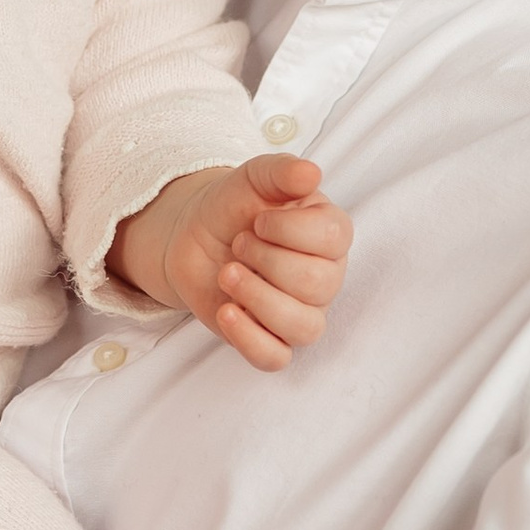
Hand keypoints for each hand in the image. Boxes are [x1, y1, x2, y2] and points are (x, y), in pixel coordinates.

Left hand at [110, 156, 351, 369]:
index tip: (258, 219)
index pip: (334, 239)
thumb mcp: (254, 177)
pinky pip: (275, 358)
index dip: (289, 230)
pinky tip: (226, 311)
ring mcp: (300, 312)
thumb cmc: (235, 206)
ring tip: (226, 274)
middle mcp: (324, 277)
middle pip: (318, 284)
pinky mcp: (269, 339)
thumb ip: (282, 171)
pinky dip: (249, 338)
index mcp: (330, 235)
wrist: (194, 235)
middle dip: (267, 260)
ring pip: (304, 327)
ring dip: (258, 298)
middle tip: (238, 244)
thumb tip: (311, 172)